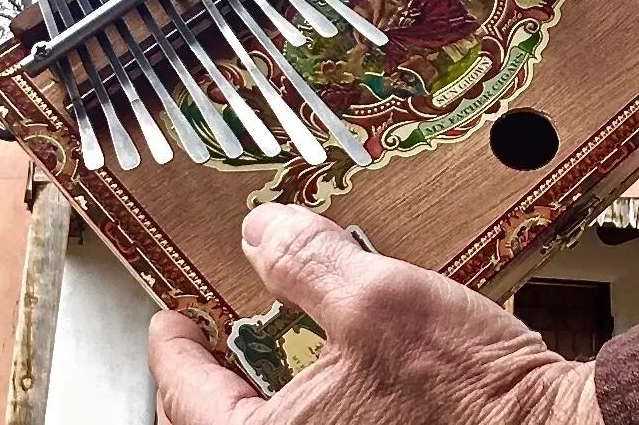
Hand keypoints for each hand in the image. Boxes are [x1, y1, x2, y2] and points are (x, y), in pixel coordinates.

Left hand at [149, 203, 601, 424]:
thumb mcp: (376, 297)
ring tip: (270, 344)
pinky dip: (317, 398)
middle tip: (208, 338)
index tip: (170, 319)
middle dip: (209, 379)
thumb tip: (259, 233)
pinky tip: (344, 364)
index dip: (173, 348)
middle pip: (225, 422)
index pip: (188, 396)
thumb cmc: (468, 390)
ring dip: (266, 388)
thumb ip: (305, 261)